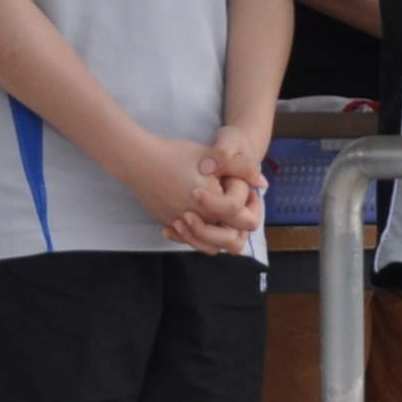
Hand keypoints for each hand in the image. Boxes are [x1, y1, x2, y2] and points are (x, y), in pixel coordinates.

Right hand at [121, 133, 259, 246]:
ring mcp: (181, 226)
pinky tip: (193, 214)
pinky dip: (193, 232)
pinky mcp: (167, 223)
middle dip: (237, 227)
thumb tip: (262, 183)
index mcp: (216, 207)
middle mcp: (199, 222)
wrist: (139, 160)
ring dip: (216, 234)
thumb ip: (242, 169)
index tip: (243, 189)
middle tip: (235, 206)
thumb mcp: (215, 158)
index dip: (250, 203)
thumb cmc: (177, 156)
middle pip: (231, 241)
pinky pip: (186, 238)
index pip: (246, 220)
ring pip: (208, 245)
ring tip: (217, 212)